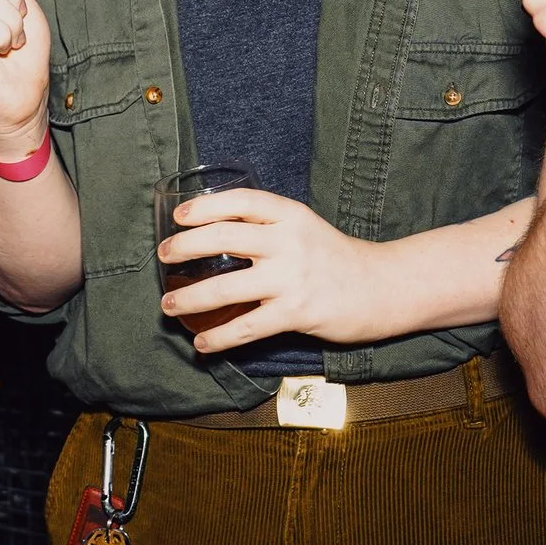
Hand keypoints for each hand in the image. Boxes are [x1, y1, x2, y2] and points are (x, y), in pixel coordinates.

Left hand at [157, 189, 389, 351]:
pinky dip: (219, 337)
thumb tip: (216, 232)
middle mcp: (289, 242)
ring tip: (168, 304)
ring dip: (190, 298)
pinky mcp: (296, 313)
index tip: (179, 216)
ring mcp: (292, 279)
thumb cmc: (335, 258)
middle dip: (185, 246)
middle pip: (224, 238)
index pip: (241, 202)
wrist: (382, 288)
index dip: (205, 206)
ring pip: (227, 286)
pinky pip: (247, 327)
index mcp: (290, 215)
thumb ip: (268, 227)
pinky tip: (202, 343)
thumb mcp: (305, 228)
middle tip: (164, 255)